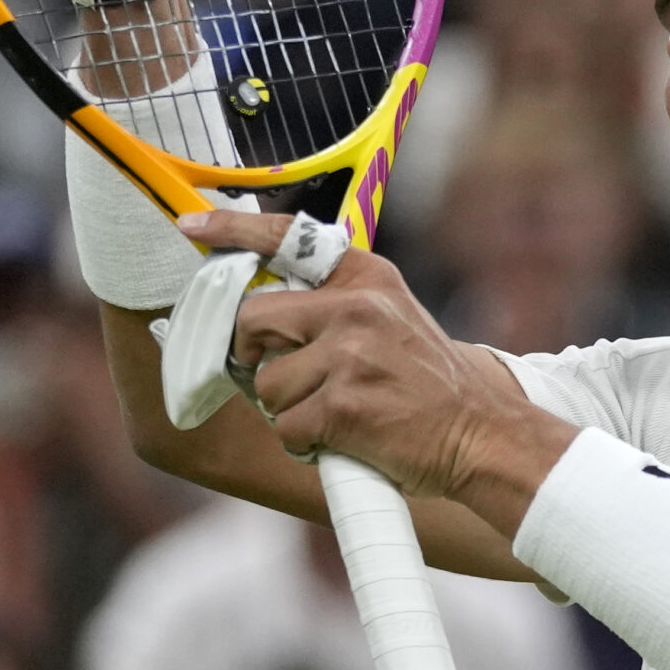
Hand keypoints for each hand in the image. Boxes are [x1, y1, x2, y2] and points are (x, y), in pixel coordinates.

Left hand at [176, 211, 573, 513]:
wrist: (478, 433)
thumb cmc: (424, 382)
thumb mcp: (390, 317)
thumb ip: (332, 304)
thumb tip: (254, 313)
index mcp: (365, 277)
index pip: (286, 238)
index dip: (232, 231)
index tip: (190, 227)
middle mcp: (356, 307)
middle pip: (253, 320)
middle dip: (254, 357)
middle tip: (285, 377)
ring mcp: (350, 355)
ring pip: (265, 383)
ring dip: (286, 409)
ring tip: (332, 412)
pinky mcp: (345, 406)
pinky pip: (286, 426)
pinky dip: (303, 442)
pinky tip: (339, 438)